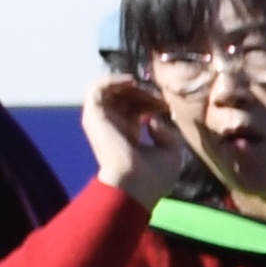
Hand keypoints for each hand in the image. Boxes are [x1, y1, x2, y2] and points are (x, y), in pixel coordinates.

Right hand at [82, 76, 197, 209]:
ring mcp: (102, 121)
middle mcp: (114, 126)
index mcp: (129, 135)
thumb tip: (153, 118)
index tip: (166, 105)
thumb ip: (167, 133)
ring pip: (110, 90)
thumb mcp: (171, 153)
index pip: (136, 108)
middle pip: (124, 98)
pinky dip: (112, 80)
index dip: (151, 102)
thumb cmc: (154, 177)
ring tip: (144, 88)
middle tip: (159, 98)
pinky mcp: (94, 116)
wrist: (134, 186)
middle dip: (143, 92)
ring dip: (128, 85)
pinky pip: (96, 88)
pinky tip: (130, 82)